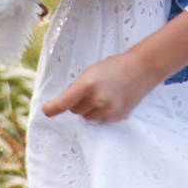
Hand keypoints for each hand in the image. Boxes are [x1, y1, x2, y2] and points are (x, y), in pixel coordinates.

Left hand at [39, 14, 187, 122]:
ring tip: (103, 93)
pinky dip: (101, 112)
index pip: (63, 103)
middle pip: (74, 111)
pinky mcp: (117, 116)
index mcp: (87, 85)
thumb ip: (76, 88)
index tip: (46, 109)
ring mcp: (108, 110)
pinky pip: (100, 120)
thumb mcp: (90, 72)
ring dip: (89, 109)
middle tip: (91, 89)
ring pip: (86, 117)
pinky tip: (111, 100)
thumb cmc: (113, 67)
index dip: (52, 108)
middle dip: (78, 102)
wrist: (141, 69)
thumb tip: (62, 106)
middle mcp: (97, 99)